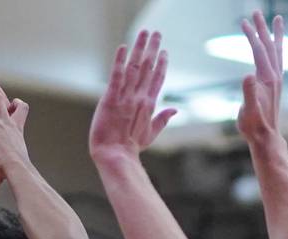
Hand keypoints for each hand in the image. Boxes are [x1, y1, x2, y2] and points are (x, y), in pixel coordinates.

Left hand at [89, 30, 175, 164]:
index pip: (157, 80)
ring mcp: (126, 97)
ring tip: (144, 33)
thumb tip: (176, 110)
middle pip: (149, 68)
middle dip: (153, 49)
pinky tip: (123, 48)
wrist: (115, 155)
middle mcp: (139, 98)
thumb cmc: (130, 147)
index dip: (161, 64)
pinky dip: (120, 62)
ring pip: (135, 68)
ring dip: (140, 48)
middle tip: (157, 33)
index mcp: (149, 105)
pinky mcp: (111, 99)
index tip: (164, 51)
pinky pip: (117, 76)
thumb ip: (162, 119)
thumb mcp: (150, 134)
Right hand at [237, 12, 283, 144]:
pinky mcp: (275, 85)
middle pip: (269, 46)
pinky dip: (276, 49)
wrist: (266, 137)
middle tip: (256, 11)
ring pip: (276, 51)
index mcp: (267, 78)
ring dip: (274, 35)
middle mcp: (274, 75)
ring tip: (277, 20)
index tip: (243, 22)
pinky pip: (277, 61)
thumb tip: (247, 75)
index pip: (258, 50)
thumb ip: (248, 92)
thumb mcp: (248, 109)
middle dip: (262, 28)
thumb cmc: (254, 125)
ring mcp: (276, 80)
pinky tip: (275, 48)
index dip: (251, 35)